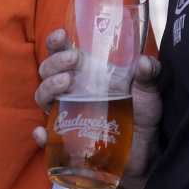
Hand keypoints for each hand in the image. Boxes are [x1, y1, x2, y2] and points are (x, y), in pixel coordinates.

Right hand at [32, 29, 162, 188]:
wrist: (146, 152)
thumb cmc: (143, 115)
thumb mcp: (148, 92)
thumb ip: (148, 74)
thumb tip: (145, 62)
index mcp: (87, 73)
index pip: (62, 52)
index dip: (55, 43)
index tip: (61, 36)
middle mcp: (72, 90)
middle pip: (47, 71)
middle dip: (54, 62)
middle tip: (72, 62)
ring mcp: (68, 114)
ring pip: (42, 96)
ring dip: (47, 87)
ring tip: (65, 83)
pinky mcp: (68, 139)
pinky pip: (47, 137)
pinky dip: (41, 134)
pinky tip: (43, 132)